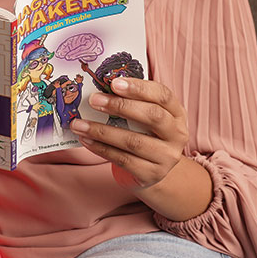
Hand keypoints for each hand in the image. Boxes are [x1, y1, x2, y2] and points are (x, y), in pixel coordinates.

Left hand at [70, 77, 188, 189]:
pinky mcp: (152, 174)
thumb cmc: (143, 132)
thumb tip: (99, 88)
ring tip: (79, 124)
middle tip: (94, 100)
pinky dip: (101, 148)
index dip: (139, 87)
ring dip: (102, 131)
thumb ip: (128, 101)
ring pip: (133, 141)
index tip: (114, 82)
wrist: (151, 170)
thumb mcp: (144, 114)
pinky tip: (85, 139)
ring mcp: (167, 157)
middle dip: (120, 106)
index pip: (162, 94)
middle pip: (152, 116)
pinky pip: (123, 160)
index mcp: (176, 112)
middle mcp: (177, 134)